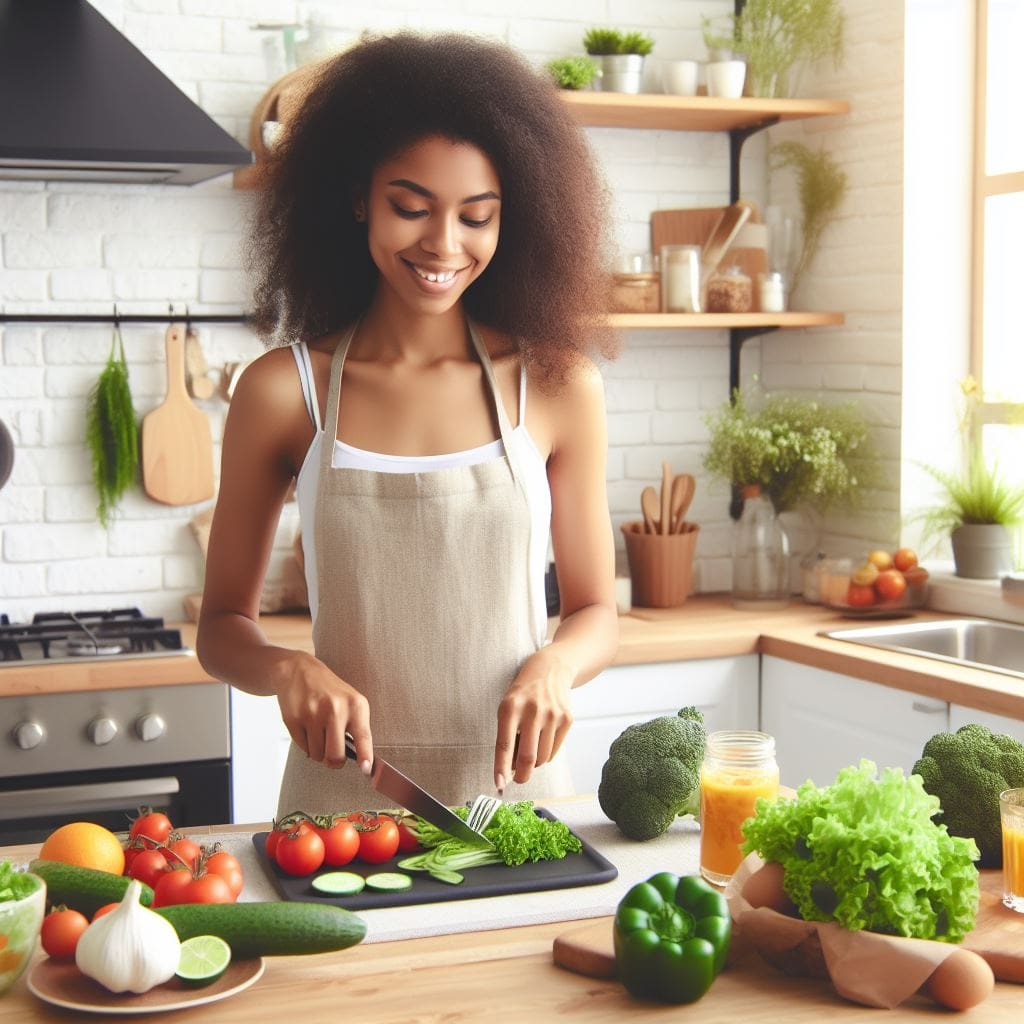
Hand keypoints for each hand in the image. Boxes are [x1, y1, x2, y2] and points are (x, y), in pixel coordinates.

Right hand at [271, 650, 372, 771]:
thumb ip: (357, 728)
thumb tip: (362, 761)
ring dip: (318, 751)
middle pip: (335, 756)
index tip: (366, 770)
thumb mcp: (351, 702)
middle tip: (332, 754)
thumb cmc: (329, 690)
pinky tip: (307, 727)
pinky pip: (303, 748)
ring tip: (318, 731)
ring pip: (317, 755)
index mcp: (355, 705)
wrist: (298, 671)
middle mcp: (335, 709)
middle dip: (333, 761)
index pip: (363, 737)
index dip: (365, 757)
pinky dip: (306, 744)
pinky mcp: (294, 719)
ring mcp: (313, 714)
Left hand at [494, 647, 574, 788]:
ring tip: (530, 749)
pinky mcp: (567, 719)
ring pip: (542, 757)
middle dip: (521, 775)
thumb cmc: (523, 694)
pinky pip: (554, 751)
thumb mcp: (508, 707)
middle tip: (518, 779)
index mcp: (510, 707)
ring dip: (534, 763)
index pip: (504, 744)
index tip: (498, 784)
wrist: (551, 670)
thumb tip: (510, 769)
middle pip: (527, 757)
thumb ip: (507, 734)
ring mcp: (552, 715)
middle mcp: (532, 711)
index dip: (501, 767)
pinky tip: (542, 740)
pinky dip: (546, 754)